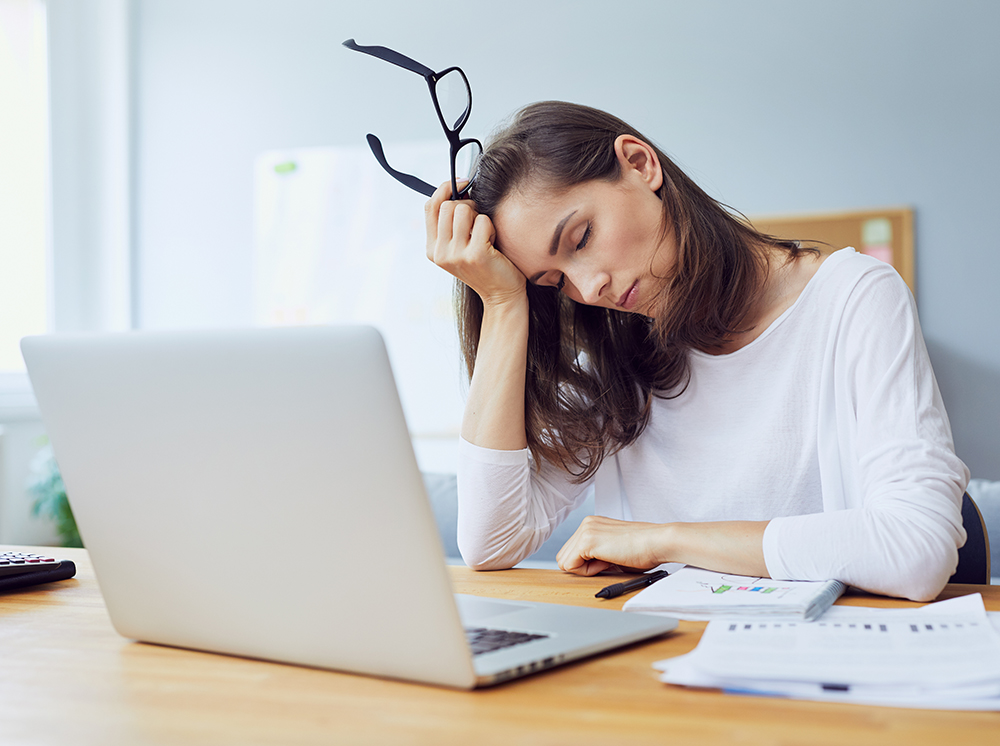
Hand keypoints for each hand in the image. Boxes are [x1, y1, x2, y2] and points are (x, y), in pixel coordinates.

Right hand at [424, 181, 525, 305]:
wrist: (501, 294)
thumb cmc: (485, 265)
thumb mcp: (460, 246)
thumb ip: (451, 224)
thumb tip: (457, 186)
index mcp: (433, 249)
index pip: (430, 207)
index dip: (444, 189)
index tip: (461, 183)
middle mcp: (440, 253)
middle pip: (448, 205)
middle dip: (468, 206)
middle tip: (478, 221)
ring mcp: (456, 255)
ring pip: (463, 209)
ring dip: (479, 216)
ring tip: (485, 234)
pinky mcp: (475, 254)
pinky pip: (483, 221)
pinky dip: (491, 227)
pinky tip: (492, 243)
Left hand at [556, 515, 670, 575]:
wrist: (658, 542)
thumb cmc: (643, 549)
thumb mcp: (613, 550)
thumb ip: (596, 555)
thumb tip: (582, 568)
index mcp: (592, 524)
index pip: (571, 551)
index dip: (587, 564)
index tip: (607, 561)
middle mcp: (586, 523)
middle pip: (564, 556)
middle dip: (582, 566)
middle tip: (607, 563)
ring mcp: (585, 530)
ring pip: (565, 562)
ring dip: (586, 569)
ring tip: (609, 561)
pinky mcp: (587, 541)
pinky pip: (571, 566)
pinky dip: (588, 572)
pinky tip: (607, 562)